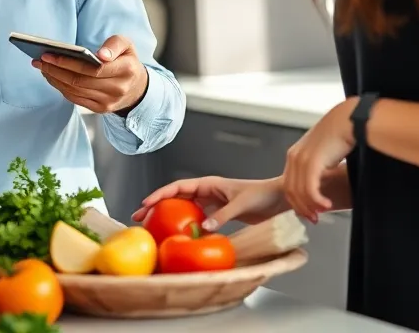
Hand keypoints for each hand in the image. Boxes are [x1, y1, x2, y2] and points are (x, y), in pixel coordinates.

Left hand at [33, 35, 147, 113]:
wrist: (136, 88)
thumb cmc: (127, 61)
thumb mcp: (127, 46)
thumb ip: (115, 44)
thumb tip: (101, 55)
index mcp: (126, 70)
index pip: (93, 69)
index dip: (69, 63)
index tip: (49, 54)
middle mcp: (118, 89)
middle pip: (79, 81)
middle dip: (56, 69)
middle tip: (39, 59)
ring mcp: (108, 102)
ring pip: (74, 90)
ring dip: (54, 78)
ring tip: (42, 66)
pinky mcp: (99, 109)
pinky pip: (75, 98)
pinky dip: (60, 87)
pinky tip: (51, 76)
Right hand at [131, 176, 287, 230]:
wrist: (279, 199)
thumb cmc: (262, 195)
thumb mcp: (241, 204)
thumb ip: (223, 216)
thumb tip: (204, 228)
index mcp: (209, 183)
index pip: (178, 187)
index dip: (161, 194)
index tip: (146, 203)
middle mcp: (207, 191)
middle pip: (175, 197)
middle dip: (156, 205)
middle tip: (139, 217)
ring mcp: (211, 203)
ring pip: (183, 208)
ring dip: (168, 216)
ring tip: (152, 227)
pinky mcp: (218, 213)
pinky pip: (196, 218)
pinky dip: (185, 225)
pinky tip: (178, 235)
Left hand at [282, 97, 357, 222]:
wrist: (348, 119)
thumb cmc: (340, 134)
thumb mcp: (324, 152)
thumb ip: (319, 165)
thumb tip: (324, 180)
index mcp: (294, 155)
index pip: (288, 184)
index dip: (297, 201)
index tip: (308, 211)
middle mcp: (294, 157)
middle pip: (290, 191)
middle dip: (302, 207)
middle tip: (314, 219)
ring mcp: (301, 159)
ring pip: (299, 192)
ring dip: (310, 206)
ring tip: (322, 213)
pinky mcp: (312, 162)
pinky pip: (309, 189)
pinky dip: (317, 201)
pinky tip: (327, 205)